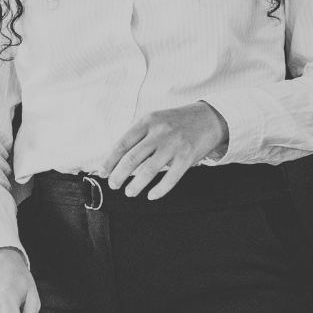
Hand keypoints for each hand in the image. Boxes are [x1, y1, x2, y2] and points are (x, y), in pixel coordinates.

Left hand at [100, 101, 229, 199]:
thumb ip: (139, 135)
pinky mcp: (187, 157)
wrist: (210, 118)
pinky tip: (151, 195)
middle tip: (114, 185)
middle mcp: (160, 132)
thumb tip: (118, 159)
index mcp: (148, 121)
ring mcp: (174, 145)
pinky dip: (159, 190)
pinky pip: (170, 178)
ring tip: (130, 192)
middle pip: (132, 159)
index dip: (110, 161)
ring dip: (135, 185)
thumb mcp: (156, 120)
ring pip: (148, 171)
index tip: (103, 173)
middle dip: (119, 176)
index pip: (122, 144)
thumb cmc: (178, 122)